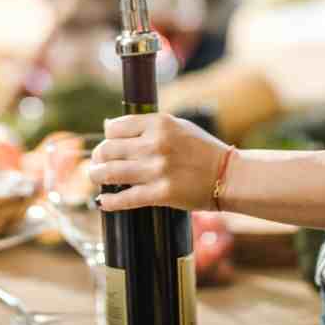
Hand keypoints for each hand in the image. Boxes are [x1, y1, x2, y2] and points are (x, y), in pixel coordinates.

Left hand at [89, 113, 229, 211]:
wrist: (228, 175)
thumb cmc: (202, 150)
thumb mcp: (177, 126)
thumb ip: (146, 125)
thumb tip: (109, 126)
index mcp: (159, 123)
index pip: (115, 127)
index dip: (107, 136)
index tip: (108, 143)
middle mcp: (156, 144)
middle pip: (108, 149)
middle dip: (98, 157)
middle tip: (97, 163)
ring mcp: (157, 170)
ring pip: (111, 173)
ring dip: (97, 177)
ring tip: (96, 178)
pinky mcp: (162, 194)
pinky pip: (126, 198)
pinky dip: (110, 201)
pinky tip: (104, 201)